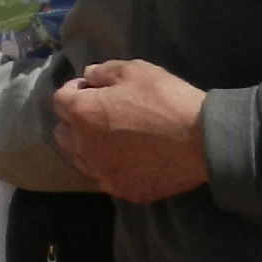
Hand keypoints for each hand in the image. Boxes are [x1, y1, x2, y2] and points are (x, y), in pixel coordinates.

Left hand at [53, 58, 210, 201]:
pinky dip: (108, 167)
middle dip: (74, 120)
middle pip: (63, 133)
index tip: (91, 87)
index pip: (59, 100)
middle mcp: (84, 147)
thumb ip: (103, 71)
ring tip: (111, 137)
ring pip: (80, 159)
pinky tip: (128, 159)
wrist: (203, 141)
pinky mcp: (123, 190)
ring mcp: (103, 173)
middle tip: (99, 113)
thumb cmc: (167, 100)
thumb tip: (88, 76)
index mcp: (83, 114)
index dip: (74, 90)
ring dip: (87, 146)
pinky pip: (104, 179)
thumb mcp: (135, 70)